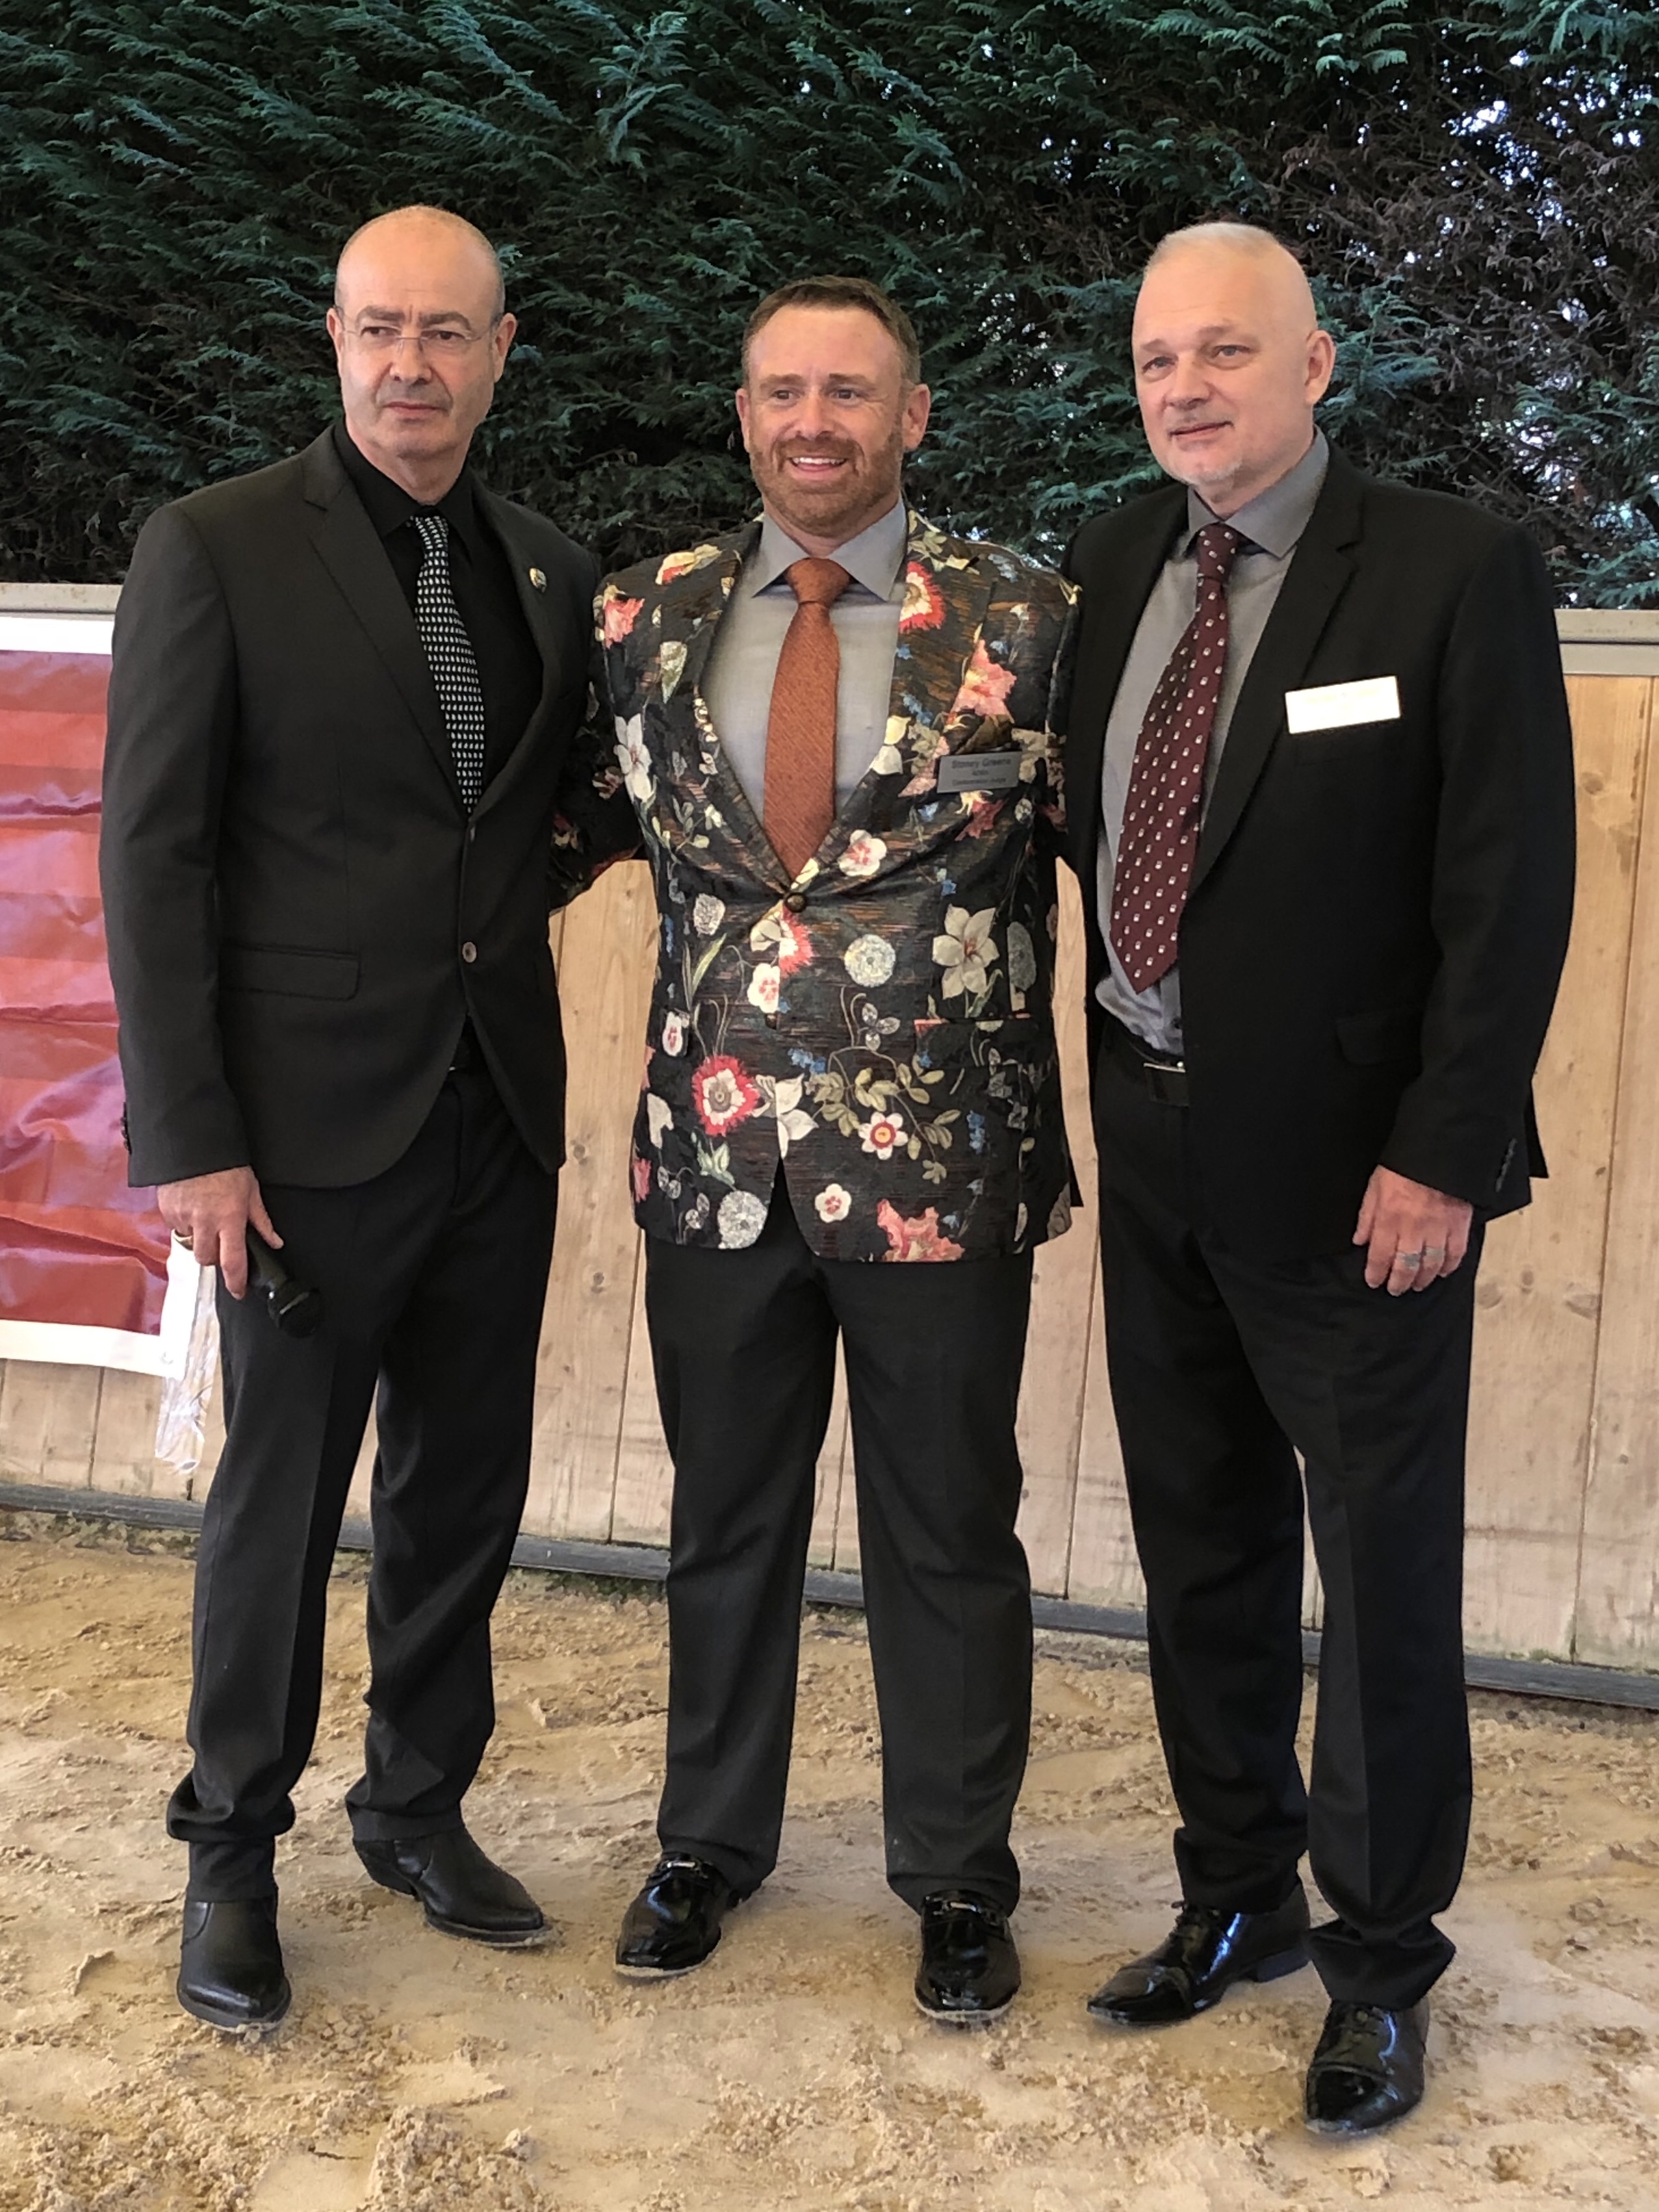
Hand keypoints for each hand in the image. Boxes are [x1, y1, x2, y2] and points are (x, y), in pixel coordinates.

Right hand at [156, 1166, 278, 1299]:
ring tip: (207, 1217)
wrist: (193, 1144)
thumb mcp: (251, 1191)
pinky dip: (186, 1224)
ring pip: (191, 1245)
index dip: (236, 1282)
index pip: (233, 1261)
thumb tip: (274, 1242)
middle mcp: (205, 1222)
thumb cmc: (226, 1166)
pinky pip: (177, 1228)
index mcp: (229, 1218)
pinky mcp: (167, 1211)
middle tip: (221, 1242)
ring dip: (200, 1239)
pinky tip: (193, 1207)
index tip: (239, 1292)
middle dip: (214, 1257)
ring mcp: (184, 1218)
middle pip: (207, 1259)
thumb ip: (261, 1221)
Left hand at [1352, 1166, 1472, 1295]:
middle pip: (1406, 1266)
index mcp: (1390, 1219)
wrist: (1438, 1152)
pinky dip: (1448, 1267)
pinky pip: (1455, 1254)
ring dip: (1422, 1279)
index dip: (1376, 1273)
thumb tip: (1360, 1240)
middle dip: (1399, 1282)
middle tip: (1395, 1289)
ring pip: (1430, 1265)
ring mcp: (1438, 1229)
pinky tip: (1442, 1272)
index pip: (1380, 1256)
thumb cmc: (1404, 1167)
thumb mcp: (1374, 1187)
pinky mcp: (1459, 1226)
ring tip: (1416, 1285)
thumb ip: (1366, 1216)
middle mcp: (1413, 1229)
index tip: (1373, 1281)